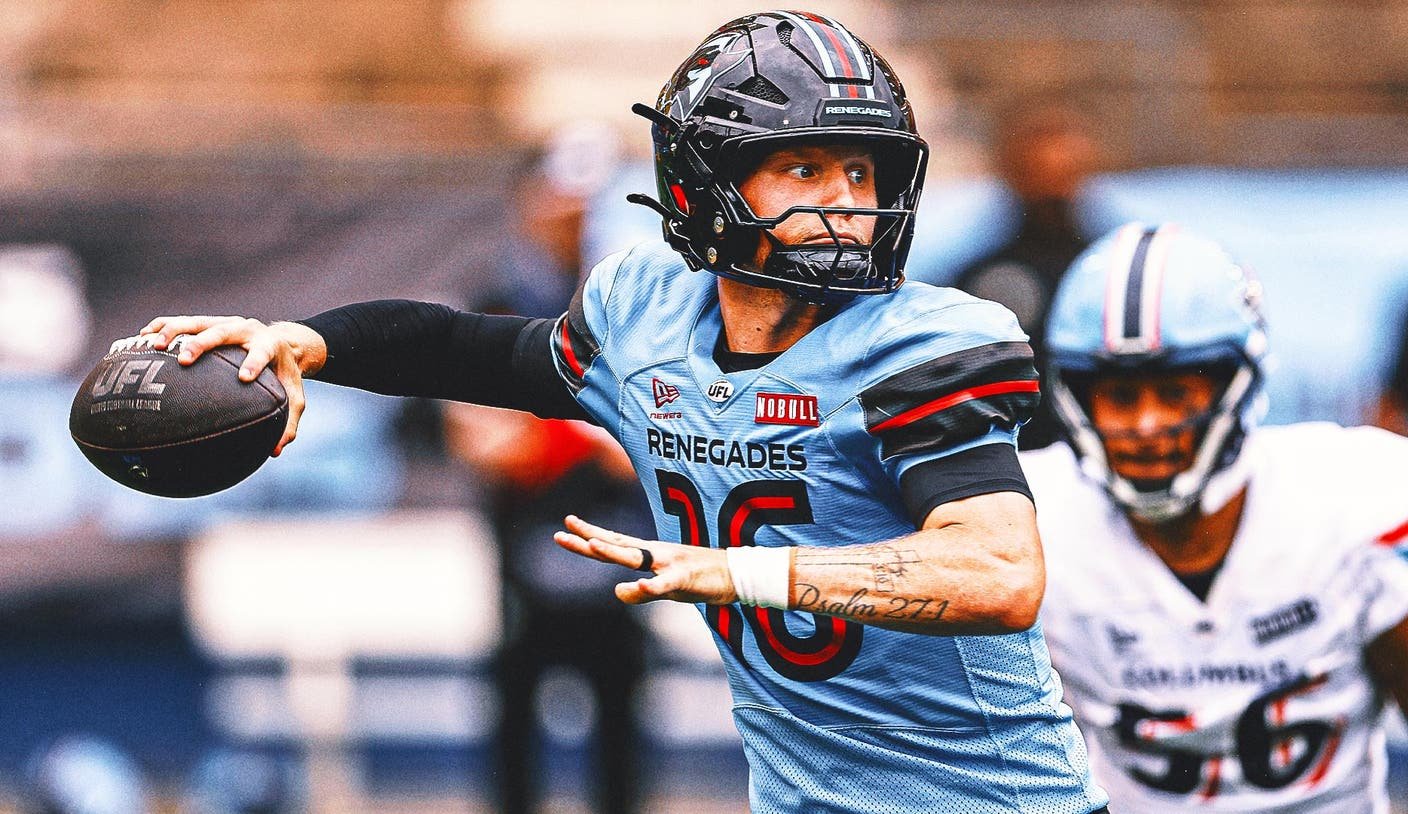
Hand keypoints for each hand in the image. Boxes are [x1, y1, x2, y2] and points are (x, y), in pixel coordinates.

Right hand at [139, 315, 327, 454]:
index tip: (245, 378)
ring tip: (153, 346)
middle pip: (222, 331)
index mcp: (270, 345)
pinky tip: (141, 338)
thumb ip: (288, 422)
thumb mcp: (293, 397)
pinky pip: (181, 322)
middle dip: (202, 343)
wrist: (282, 342)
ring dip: (174, 331)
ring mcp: (224, 322)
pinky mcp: (208, 322)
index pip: (262, 353)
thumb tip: (275, 451)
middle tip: (184, 360)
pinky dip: (161, 328)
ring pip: (196, 322)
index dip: (255, 363)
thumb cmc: (284, 375)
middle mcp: (246, 329)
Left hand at [554, 515, 737, 605]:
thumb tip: (616, 591)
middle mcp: (655, 554)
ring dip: (614, 552)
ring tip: (591, 546)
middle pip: (616, 545)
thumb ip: (641, 591)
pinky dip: (651, 584)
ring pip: (637, 558)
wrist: (736, 574)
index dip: (589, 535)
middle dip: (589, 539)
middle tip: (562, 530)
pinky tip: (637, 585)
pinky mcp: (685, 579)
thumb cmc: (699, 579)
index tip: (566, 526)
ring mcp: (669, 564)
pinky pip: (665, 583)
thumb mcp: (665, 588)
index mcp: (649, 554)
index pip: (613, 542)